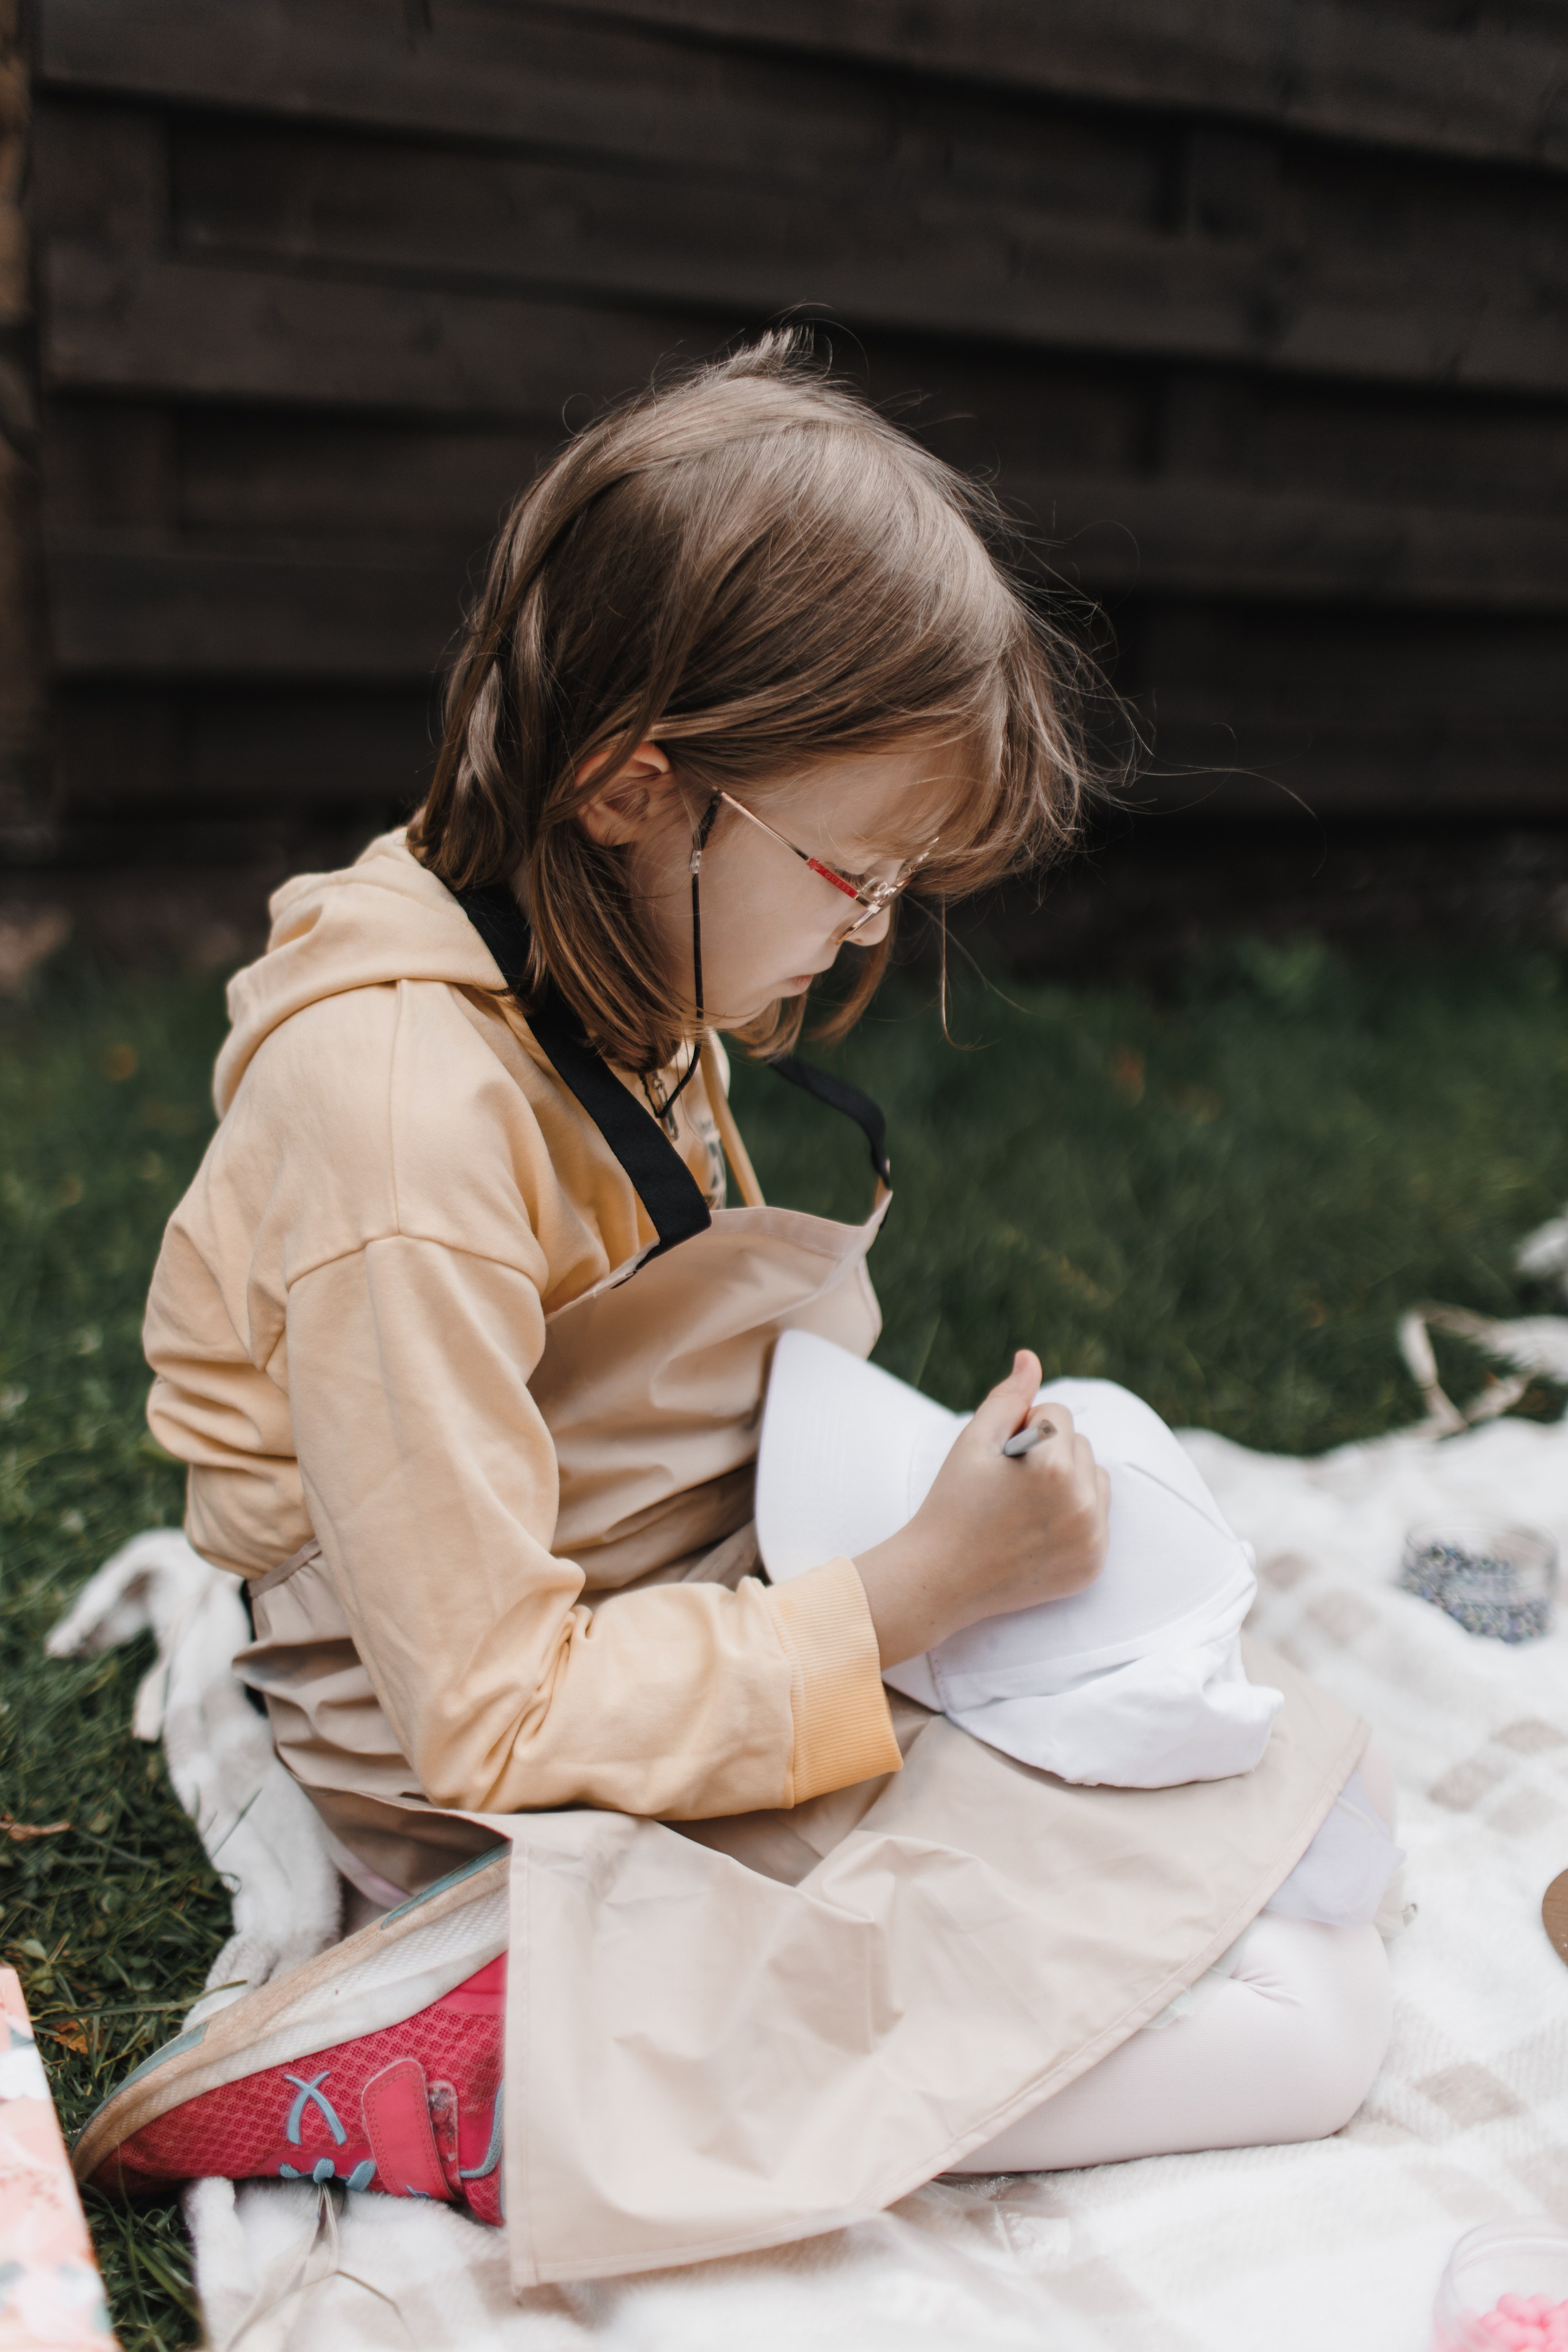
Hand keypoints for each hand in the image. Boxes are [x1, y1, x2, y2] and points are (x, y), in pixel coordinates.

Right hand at [852, 1350, 1109, 1668]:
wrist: (941, 1579)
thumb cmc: (952, 1503)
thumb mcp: (973, 1442)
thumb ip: (1009, 1397)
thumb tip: (1031, 1358)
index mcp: (1052, 1468)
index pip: (1058, 1414)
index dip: (1022, 1428)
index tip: (999, 1460)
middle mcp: (1082, 1505)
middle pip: (1081, 1444)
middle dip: (1048, 1452)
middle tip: (1008, 1485)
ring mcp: (1091, 1539)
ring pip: (1095, 1478)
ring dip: (1068, 1480)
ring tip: (1025, 1505)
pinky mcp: (1092, 1564)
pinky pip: (1098, 1517)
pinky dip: (1074, 1516)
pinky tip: (1037, 1530)